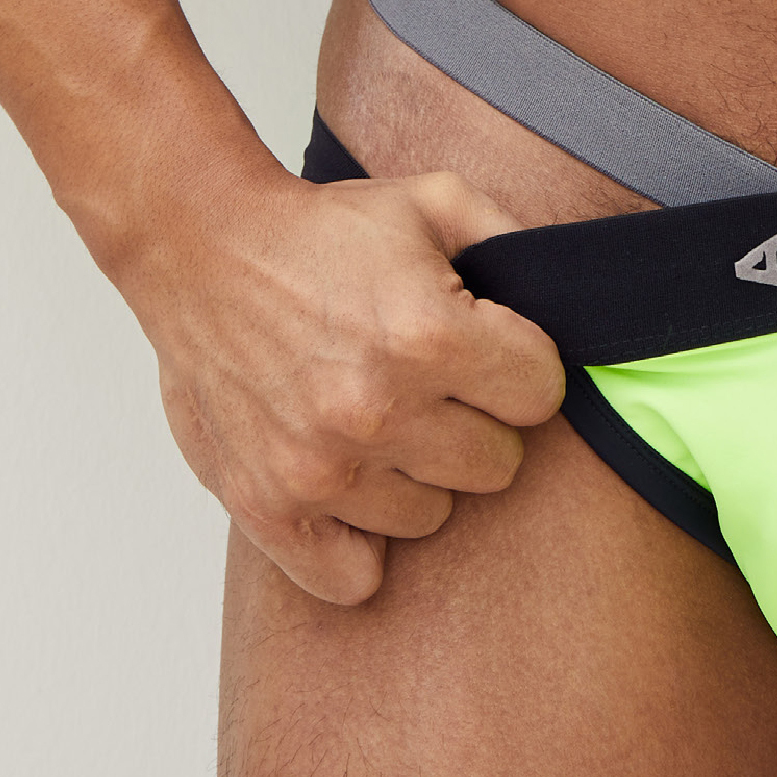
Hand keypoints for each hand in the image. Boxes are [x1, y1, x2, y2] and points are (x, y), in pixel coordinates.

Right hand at [136, 164, 564, 603]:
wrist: (202, 248)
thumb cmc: (320, 230)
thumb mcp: (432, 200)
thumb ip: (512, 238)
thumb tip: (574, 282)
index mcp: (428, 334)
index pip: (541, 394)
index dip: (522, 367)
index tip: (490, 350)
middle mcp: (379, 410)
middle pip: (497, 464)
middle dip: (477, 421)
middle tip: (433, 384)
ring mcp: (322, 468)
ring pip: (433, 517)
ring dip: (417, 473)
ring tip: (380, 417)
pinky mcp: (271, 507)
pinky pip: (353, 577)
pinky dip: (358, 540)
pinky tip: (350, 481)